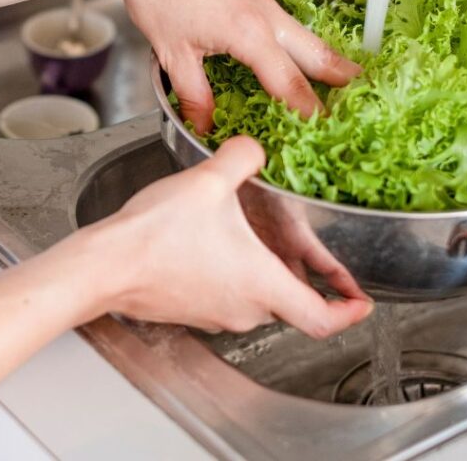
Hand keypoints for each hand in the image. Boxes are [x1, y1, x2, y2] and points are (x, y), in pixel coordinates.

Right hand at [84, 137, 371, 337]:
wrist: (104, 266)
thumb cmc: (155, 237)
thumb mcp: (209, 182)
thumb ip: (242, 158)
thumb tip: (253, 148)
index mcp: (263, 284)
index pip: (324, 318)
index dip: (349, 312)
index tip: (362, 303)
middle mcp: (244, 307)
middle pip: (293, 306)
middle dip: (310, 284)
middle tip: (323, 266)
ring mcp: (217, 312)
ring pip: (258, 299)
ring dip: (268, 275)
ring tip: (266, 243)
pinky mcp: (193, 309)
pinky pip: (227, 296)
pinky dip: (236, 275)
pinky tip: (220, 244)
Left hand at [93, 0, 360, 132]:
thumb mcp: (173, 54)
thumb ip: (194, 96)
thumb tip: (205, 124)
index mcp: (248, 33)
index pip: (290, 83)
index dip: (309, 111)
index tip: (324, 130)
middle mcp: (263, 13)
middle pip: (314, 51)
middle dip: (340, 75)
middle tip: (362, 96)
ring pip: (301, 33)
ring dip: (320, 55)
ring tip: (338, 75)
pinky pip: (283, 19)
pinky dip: (295, 38)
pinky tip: (289, 49)